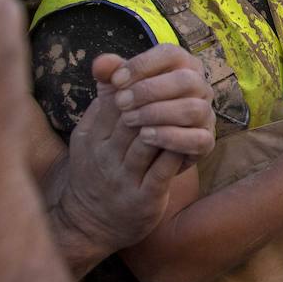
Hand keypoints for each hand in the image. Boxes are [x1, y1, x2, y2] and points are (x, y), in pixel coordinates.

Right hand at [54, 47, 215, 253]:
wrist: (89, 222)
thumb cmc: (99, 166)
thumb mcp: (93, 131)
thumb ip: (105, 95)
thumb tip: (106, 59)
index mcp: (93, 135)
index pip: (115, 101)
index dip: (139, 84)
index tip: (161, 73)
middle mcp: (105, 156)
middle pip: (132, 118)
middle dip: (156, 98)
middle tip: (182, 83)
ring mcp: (123, 178)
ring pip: (148, 142)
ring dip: (169, 122)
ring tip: (190, 104)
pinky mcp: (143, 198)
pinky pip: (162, 171)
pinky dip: (177, 151)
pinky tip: (193, 136)